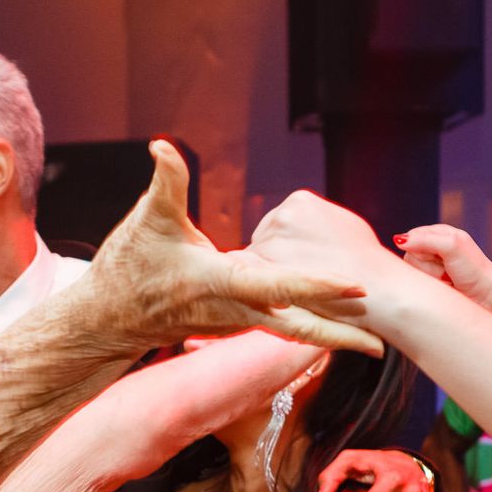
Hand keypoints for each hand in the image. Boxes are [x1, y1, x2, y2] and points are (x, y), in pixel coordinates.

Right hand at [87, 142, 382, 354]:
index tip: (357, 286)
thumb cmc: (128, 268)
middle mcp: (237, 311)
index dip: (320, 285)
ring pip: (292, 329)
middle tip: (382, 346)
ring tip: (370, 335)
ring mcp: (236, 323)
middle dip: (341, 336)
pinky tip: (333, 321)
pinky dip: (308, 325)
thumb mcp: (148, 219)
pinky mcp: (233, 324)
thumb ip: (166, 182)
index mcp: (225, 283)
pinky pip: (278, 325)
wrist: (109, 318)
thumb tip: (163, 145)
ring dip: (330, 333)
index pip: (282, 287)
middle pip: (299, 328)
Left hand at [247, 190, 417, 326]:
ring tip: (298, 294)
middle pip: (264, 242)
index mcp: (300, 201)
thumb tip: (306, 230)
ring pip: (256, 263)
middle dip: (276, 262)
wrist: (381, 289)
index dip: (289, 251)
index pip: (278, 226)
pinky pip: (254, 282)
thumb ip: (318, 225)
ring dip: (269, 279)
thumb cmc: (368, 263)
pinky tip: (286, 301)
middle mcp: (282, 214)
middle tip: (300, 283)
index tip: (305, 268)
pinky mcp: (265, 268)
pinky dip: (265, 293)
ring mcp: (271, 240)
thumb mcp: (344, 227)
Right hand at [394, 224, 491, 307]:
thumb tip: (398, 240)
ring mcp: (430, 267)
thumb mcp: (452, 246)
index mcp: (438, 233)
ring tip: (447, 279)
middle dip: (427, 266)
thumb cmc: (473, 269)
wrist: (486, 297)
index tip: (439, 257)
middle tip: (446, 270)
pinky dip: (431, 287)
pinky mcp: (430, 284)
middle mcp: (432, 248)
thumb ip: (425, 240)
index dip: (420, 249)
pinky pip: (416, 285)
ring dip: (431, 277)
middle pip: (409, 256)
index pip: (410, 237)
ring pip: (412, 272)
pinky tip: (444, 287)